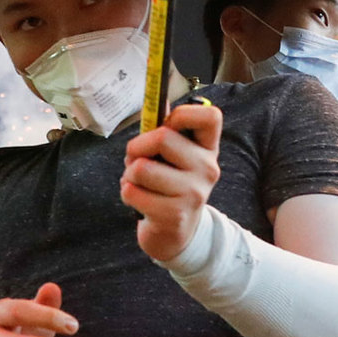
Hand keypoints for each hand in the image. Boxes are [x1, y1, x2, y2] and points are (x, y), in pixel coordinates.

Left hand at [122, 102, 222, 261]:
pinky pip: (132, 191)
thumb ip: (166, 133)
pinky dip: (126, 193)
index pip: (211, 116)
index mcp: (208, 149)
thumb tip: (156, 102)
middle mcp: (207, 169)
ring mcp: (193, 193)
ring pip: (141, 167)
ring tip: (137, 183)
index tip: (167, 126)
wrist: (176, 234)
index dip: (182, 113)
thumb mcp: (175, 159)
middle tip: (136, 159)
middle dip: (136, 147)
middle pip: (163, 137)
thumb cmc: (168, 186)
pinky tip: (138, 200)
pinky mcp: (173, 215)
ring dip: (129, 174)